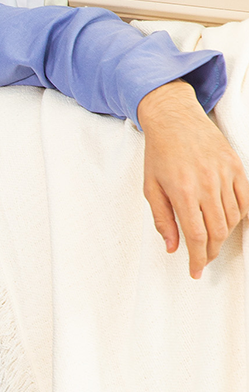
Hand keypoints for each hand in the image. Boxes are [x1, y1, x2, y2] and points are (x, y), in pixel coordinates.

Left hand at [137, 80, 248, 278]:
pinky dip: (239, 216)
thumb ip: (163, 219)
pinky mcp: (236, 167)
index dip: (197, 258)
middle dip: (210, 252)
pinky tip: (228, 222)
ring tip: (211, 242)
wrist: (175, 119)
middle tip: (202, 260)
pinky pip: (244, 200)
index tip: (195, 271)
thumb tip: (173, 247)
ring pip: (232, 218)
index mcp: (183, 192)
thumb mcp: (151, 188)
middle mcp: (207, 185)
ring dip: (223, 236)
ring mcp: (225, 175)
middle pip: (217, 231)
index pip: (196, 236)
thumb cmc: (159, 154)